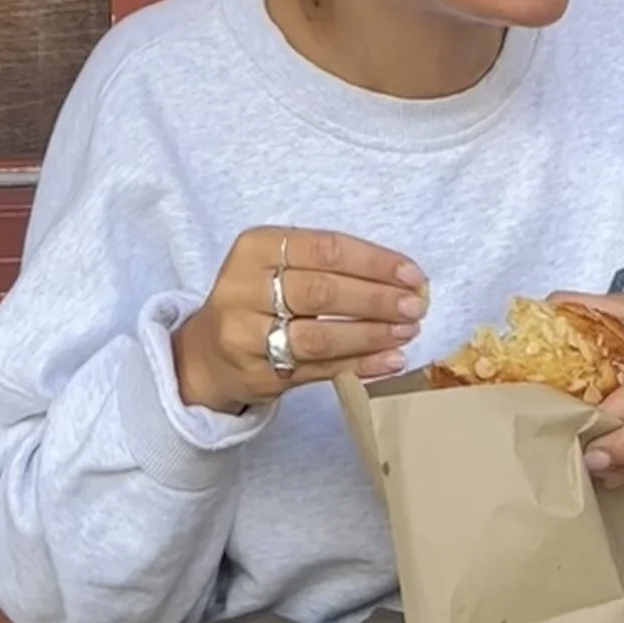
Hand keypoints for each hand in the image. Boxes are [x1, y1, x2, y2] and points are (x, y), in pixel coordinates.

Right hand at [172, 228, 427, 414]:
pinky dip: (360, 365)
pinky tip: (390, 360)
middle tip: (416, 305)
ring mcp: (247, 336)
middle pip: (322, 291)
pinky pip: (318, 371)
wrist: (207, 354)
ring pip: (320, 335)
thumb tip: (401, 277)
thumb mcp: (275, 263)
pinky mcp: (259, 375)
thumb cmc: (257, 298)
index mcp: (255, 247)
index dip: (373, 261)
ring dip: (371, 334)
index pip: (324, 248)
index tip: (412, 273)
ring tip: (408, 332)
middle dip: (376, 299)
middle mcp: (245, 288)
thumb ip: (326, 264)